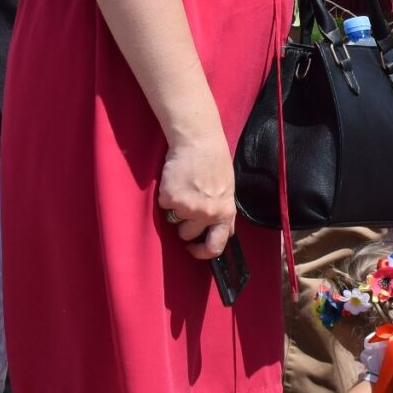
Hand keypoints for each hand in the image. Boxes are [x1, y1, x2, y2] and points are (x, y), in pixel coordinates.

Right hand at [156, 129, 237, 258]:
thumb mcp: (228, 190)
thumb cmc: (215, 162)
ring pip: (174, 220)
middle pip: (188, 235)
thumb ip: (223, 212)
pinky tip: (176, 179)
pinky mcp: (170, 199)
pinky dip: (167, 195)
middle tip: (186, 204)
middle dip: (184, 225)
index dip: (203, 252)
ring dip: (176, 209)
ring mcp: (187, 208)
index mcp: (224, 213)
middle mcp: (207, 214)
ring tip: (183, 187)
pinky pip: (164, 205)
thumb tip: (223, 232)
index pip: (216, 246)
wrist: (198, 141)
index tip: (194, 249)